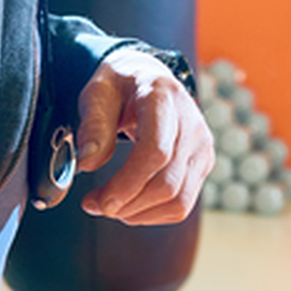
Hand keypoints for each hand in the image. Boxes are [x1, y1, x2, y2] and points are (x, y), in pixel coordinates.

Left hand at [72, 47, 215, 223]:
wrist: (149, 77)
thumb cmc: (121, 84)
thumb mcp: (98, 93)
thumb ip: (93, 125)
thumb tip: (87, 163)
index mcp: (163, 98)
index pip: (156, 151)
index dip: (128, 183)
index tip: (100, 201)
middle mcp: (191, 123)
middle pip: (167, 184)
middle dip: (127, 204)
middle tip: (94, 204)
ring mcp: (202, 145)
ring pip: (178, 201)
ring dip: (139, 214)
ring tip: (109, 205)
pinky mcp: (203, 163)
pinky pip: (182, 203)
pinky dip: (152, 214)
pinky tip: (129, 205)